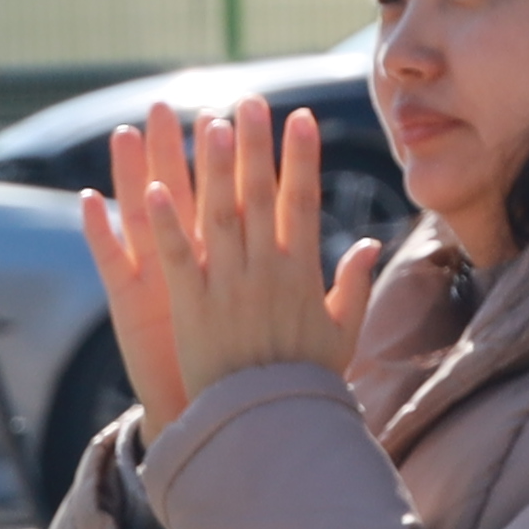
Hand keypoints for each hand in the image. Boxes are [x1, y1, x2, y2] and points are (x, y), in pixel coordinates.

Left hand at [83, 102, 377, 442]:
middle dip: (254, 145)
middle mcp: (265, 272)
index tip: (299, 117)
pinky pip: (176, 258)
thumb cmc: (307, 383)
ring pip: (217, 215)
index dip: (300, 157)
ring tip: (206, 124)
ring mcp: (227, 287)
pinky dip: (164, 224)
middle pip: (258, 196)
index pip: (302, 201)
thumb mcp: (342, 334)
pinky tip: (154, 188)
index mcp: (301, 274)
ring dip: (210, 167)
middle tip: (250, 101)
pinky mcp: (191, 307)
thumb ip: (356, 286)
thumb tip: (374, 247)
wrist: (269, 428)